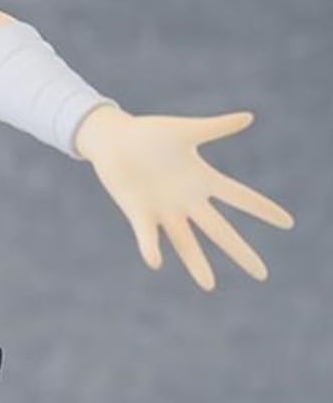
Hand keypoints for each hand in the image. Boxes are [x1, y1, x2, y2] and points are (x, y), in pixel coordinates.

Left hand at [74, 103, 293, 289]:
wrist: (112, 140)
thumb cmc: (149, 133)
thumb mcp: (185, 131)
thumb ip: (216, 127)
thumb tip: (249, 116)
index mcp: (201, 180)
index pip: (240, 197)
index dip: (263, 209)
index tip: (288, 223)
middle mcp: (187, 200)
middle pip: (219, 230)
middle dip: (240, 251)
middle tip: (262, 274)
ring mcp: (164, 209)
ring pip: (185, 242)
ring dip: (196, 263)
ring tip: (209, 285)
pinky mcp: (138, 213)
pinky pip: (146, 234)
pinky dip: (150, 246)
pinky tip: (155, 261)